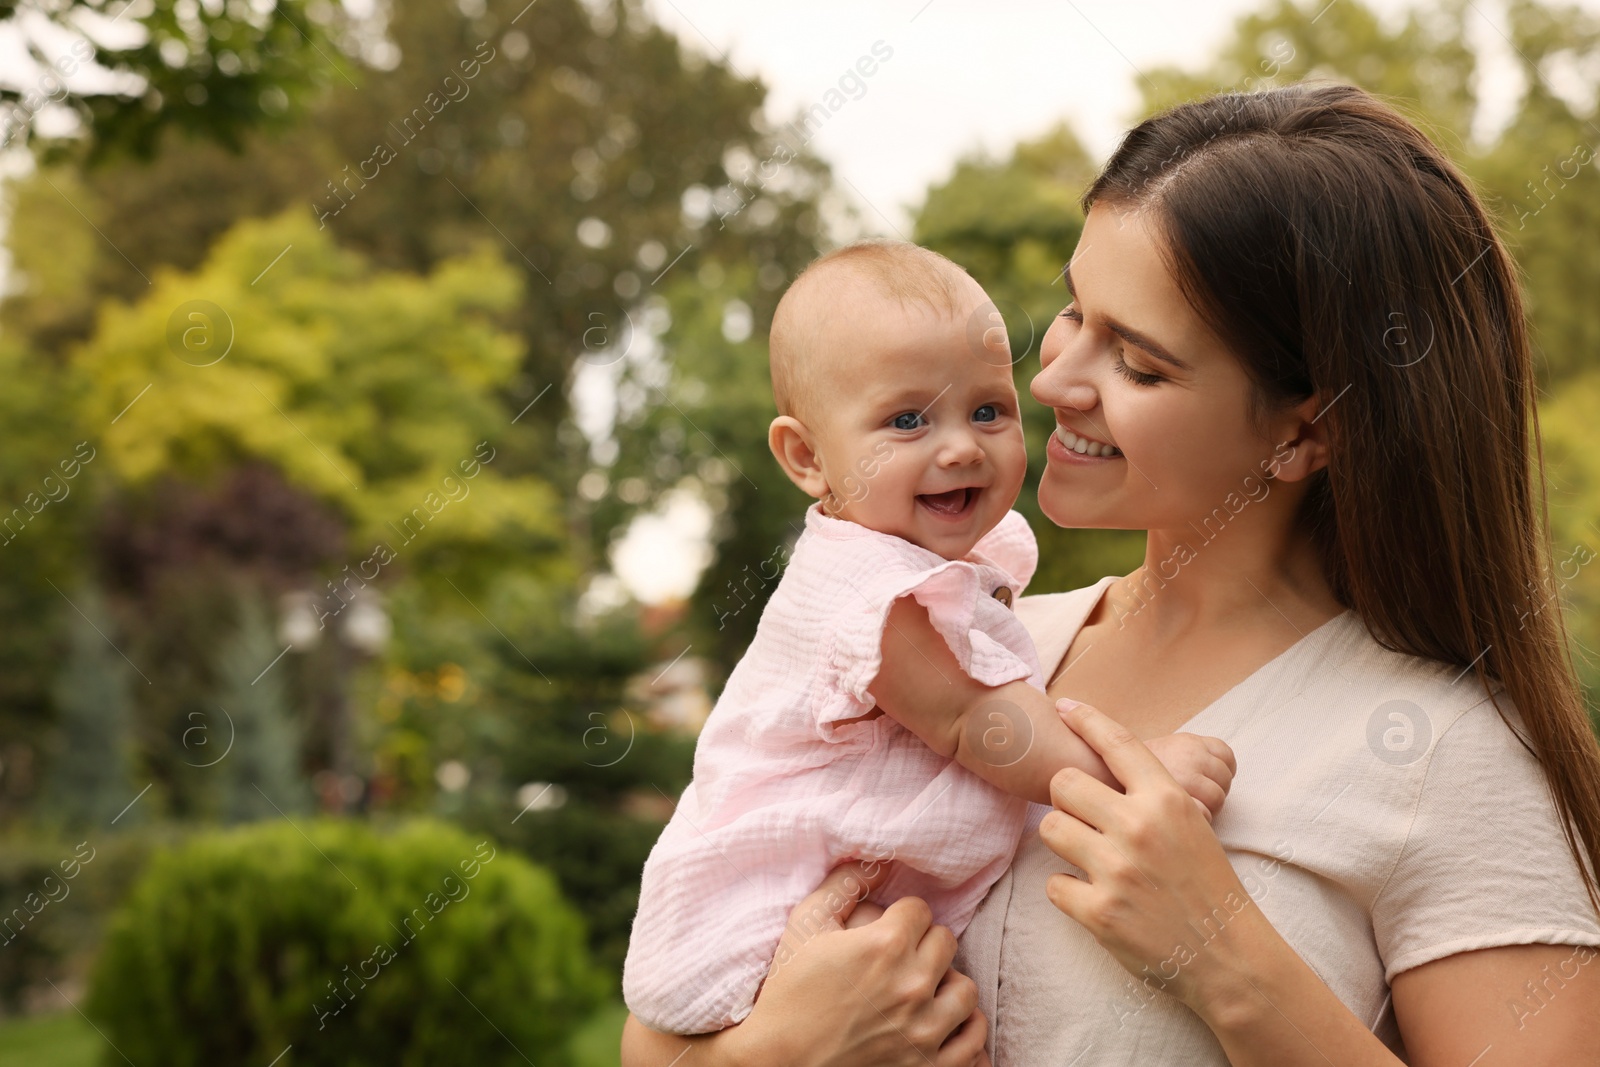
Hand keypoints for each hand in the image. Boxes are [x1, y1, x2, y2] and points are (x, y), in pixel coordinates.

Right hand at [733, 860, 989, 1066]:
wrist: (776, 1064)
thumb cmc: (787, 994)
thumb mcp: (803, 927)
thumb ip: (843, 885)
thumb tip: (877, 863)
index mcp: (885, 946)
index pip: (921, 910)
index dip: (900, 918)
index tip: (884, 932)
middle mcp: (912, 986)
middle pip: (946, 944)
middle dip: (923, 946)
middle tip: (898, 960)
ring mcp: (925, 1032)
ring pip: (966, 991)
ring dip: (945, 987)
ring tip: (919, 994)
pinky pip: (974, 1044)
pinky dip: (962, 1033)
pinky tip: (940, 1027)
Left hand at [1041, 699, 1262, 1014]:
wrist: (1229, 956)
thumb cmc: (1208, 887)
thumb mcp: (1192, 826)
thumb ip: (1151, 798)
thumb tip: (1103, 769)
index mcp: (1167, 800)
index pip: (1117, 743)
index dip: (1085, 719)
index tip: (1064, 707)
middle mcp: (1139, 828)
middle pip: (1064, 784)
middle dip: (1066, 798)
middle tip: (1081, 816)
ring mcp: (1116, 870)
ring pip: (1050, 828)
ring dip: (1062, 841)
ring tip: (1086, 855)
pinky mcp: (1098, 911)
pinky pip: (1053, 884)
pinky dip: (1068, 891)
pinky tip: (1094, 897)